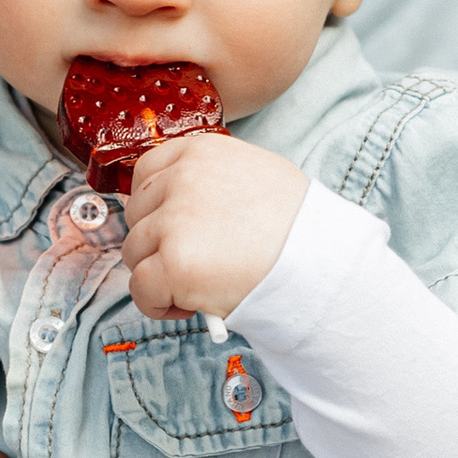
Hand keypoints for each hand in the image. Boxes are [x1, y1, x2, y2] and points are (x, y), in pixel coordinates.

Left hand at [121, 136, 306, 323]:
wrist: (323, 265)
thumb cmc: (298, 229)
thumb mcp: (255, 176)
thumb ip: (210, 180)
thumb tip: (174, 201)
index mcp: (201, 152)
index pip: (146, 173)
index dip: (153, 207)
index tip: (169, 228)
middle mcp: (183, 179)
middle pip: (137, 214)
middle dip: (156, 243)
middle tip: (193, 263)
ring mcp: (175, 220)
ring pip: (135, 252)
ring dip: (158, 274)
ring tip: (198, 286)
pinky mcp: (173, 263)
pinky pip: (141, 288)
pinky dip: (158, 304)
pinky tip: (189, 305)